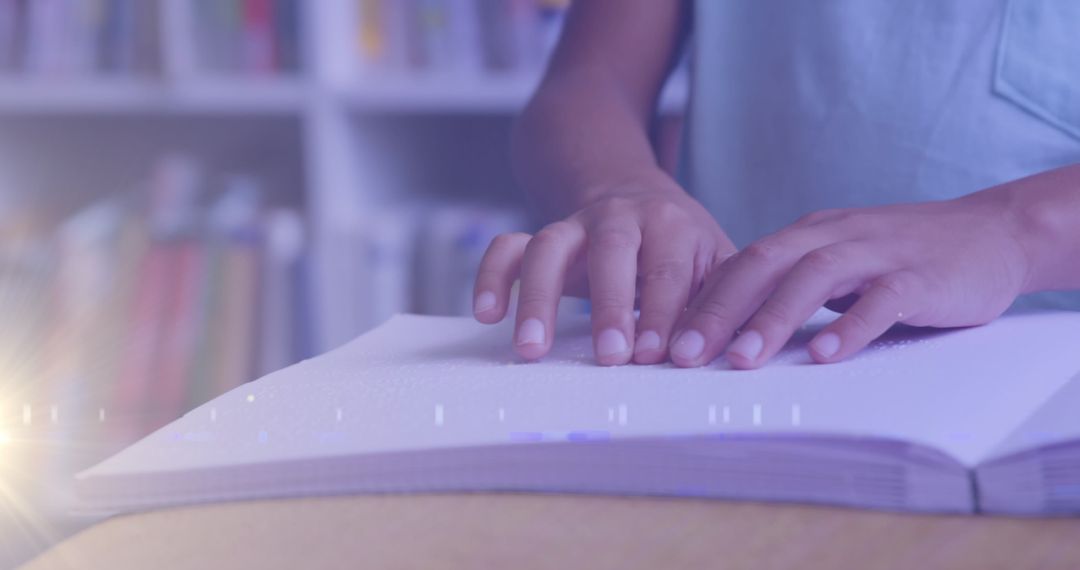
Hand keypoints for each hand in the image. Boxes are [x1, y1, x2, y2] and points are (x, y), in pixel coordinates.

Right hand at [473, 175, 734, 364]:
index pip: (670, 270)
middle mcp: (621, 218)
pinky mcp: (541, 236)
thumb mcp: (716, 262)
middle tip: (611, 357)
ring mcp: (574, 225)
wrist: (636, 195)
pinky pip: (508, 247)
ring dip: (538, 297)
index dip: (666, 312)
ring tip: (531, 349)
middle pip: (611, 252)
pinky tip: (486, 313)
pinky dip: (491, 275)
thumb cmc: (683, 247)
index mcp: (672, 225)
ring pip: (548, 247)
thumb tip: (741, 350)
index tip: (661, 356)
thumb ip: (725, 301)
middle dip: (610, 305)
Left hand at [668, 189, 1032, 368]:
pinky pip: (881, 298)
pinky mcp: (921, 276)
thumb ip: (793, 285)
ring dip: (773, 319)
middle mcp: (835, 236)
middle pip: (764, 266)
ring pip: (815, 278)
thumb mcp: (838, 261)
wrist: (993, 231)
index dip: (702, 302)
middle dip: (719, 311)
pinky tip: (825, 355)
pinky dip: (851, 325)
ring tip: (741, 360)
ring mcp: (878, 252)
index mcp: (808, 235)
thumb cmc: (903, 256)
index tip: (667, 341)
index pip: (742, 264)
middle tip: (684, 354)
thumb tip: (731, 327)